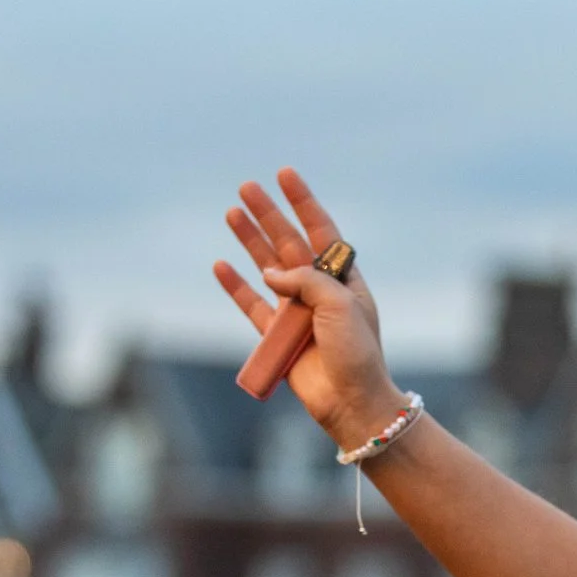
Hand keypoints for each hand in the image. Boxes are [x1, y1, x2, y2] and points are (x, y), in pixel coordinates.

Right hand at [212, 168, 405, 444]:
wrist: (350, 402)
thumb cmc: (355, 352)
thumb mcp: (339, 305)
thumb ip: (305, 280)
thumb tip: (270, 274)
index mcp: (344, 280)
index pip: (321, 231)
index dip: (303, 202)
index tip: (286, 173)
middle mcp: (320, 292)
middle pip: (289, 244)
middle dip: (269, 215)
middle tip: (246, 187)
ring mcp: (297, 313)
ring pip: (267, 269)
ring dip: (250, 241)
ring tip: (231, 213)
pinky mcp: (277, 336)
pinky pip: (252, 306)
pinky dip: (236, 287)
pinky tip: (221, 266)